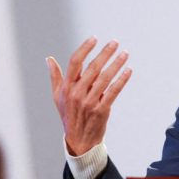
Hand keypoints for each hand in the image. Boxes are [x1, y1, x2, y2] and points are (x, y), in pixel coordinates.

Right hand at [47, 37, 131, 154]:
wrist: (78, 141)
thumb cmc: (68, 116)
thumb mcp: (58, 97)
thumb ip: (55, 77)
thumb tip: (49, 59)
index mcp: (66, 88)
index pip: (75, 63)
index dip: (85, 49)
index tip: (94, 38)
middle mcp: (77, 93)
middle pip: (92, 68)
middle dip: (105, 53)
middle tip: (115, 42)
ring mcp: (89, 102)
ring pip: (105, 78)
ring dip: (116, 64)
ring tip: (125, 53)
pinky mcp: (101, 110)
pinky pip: (113, 92)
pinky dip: (121, 80)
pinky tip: (128, 71)